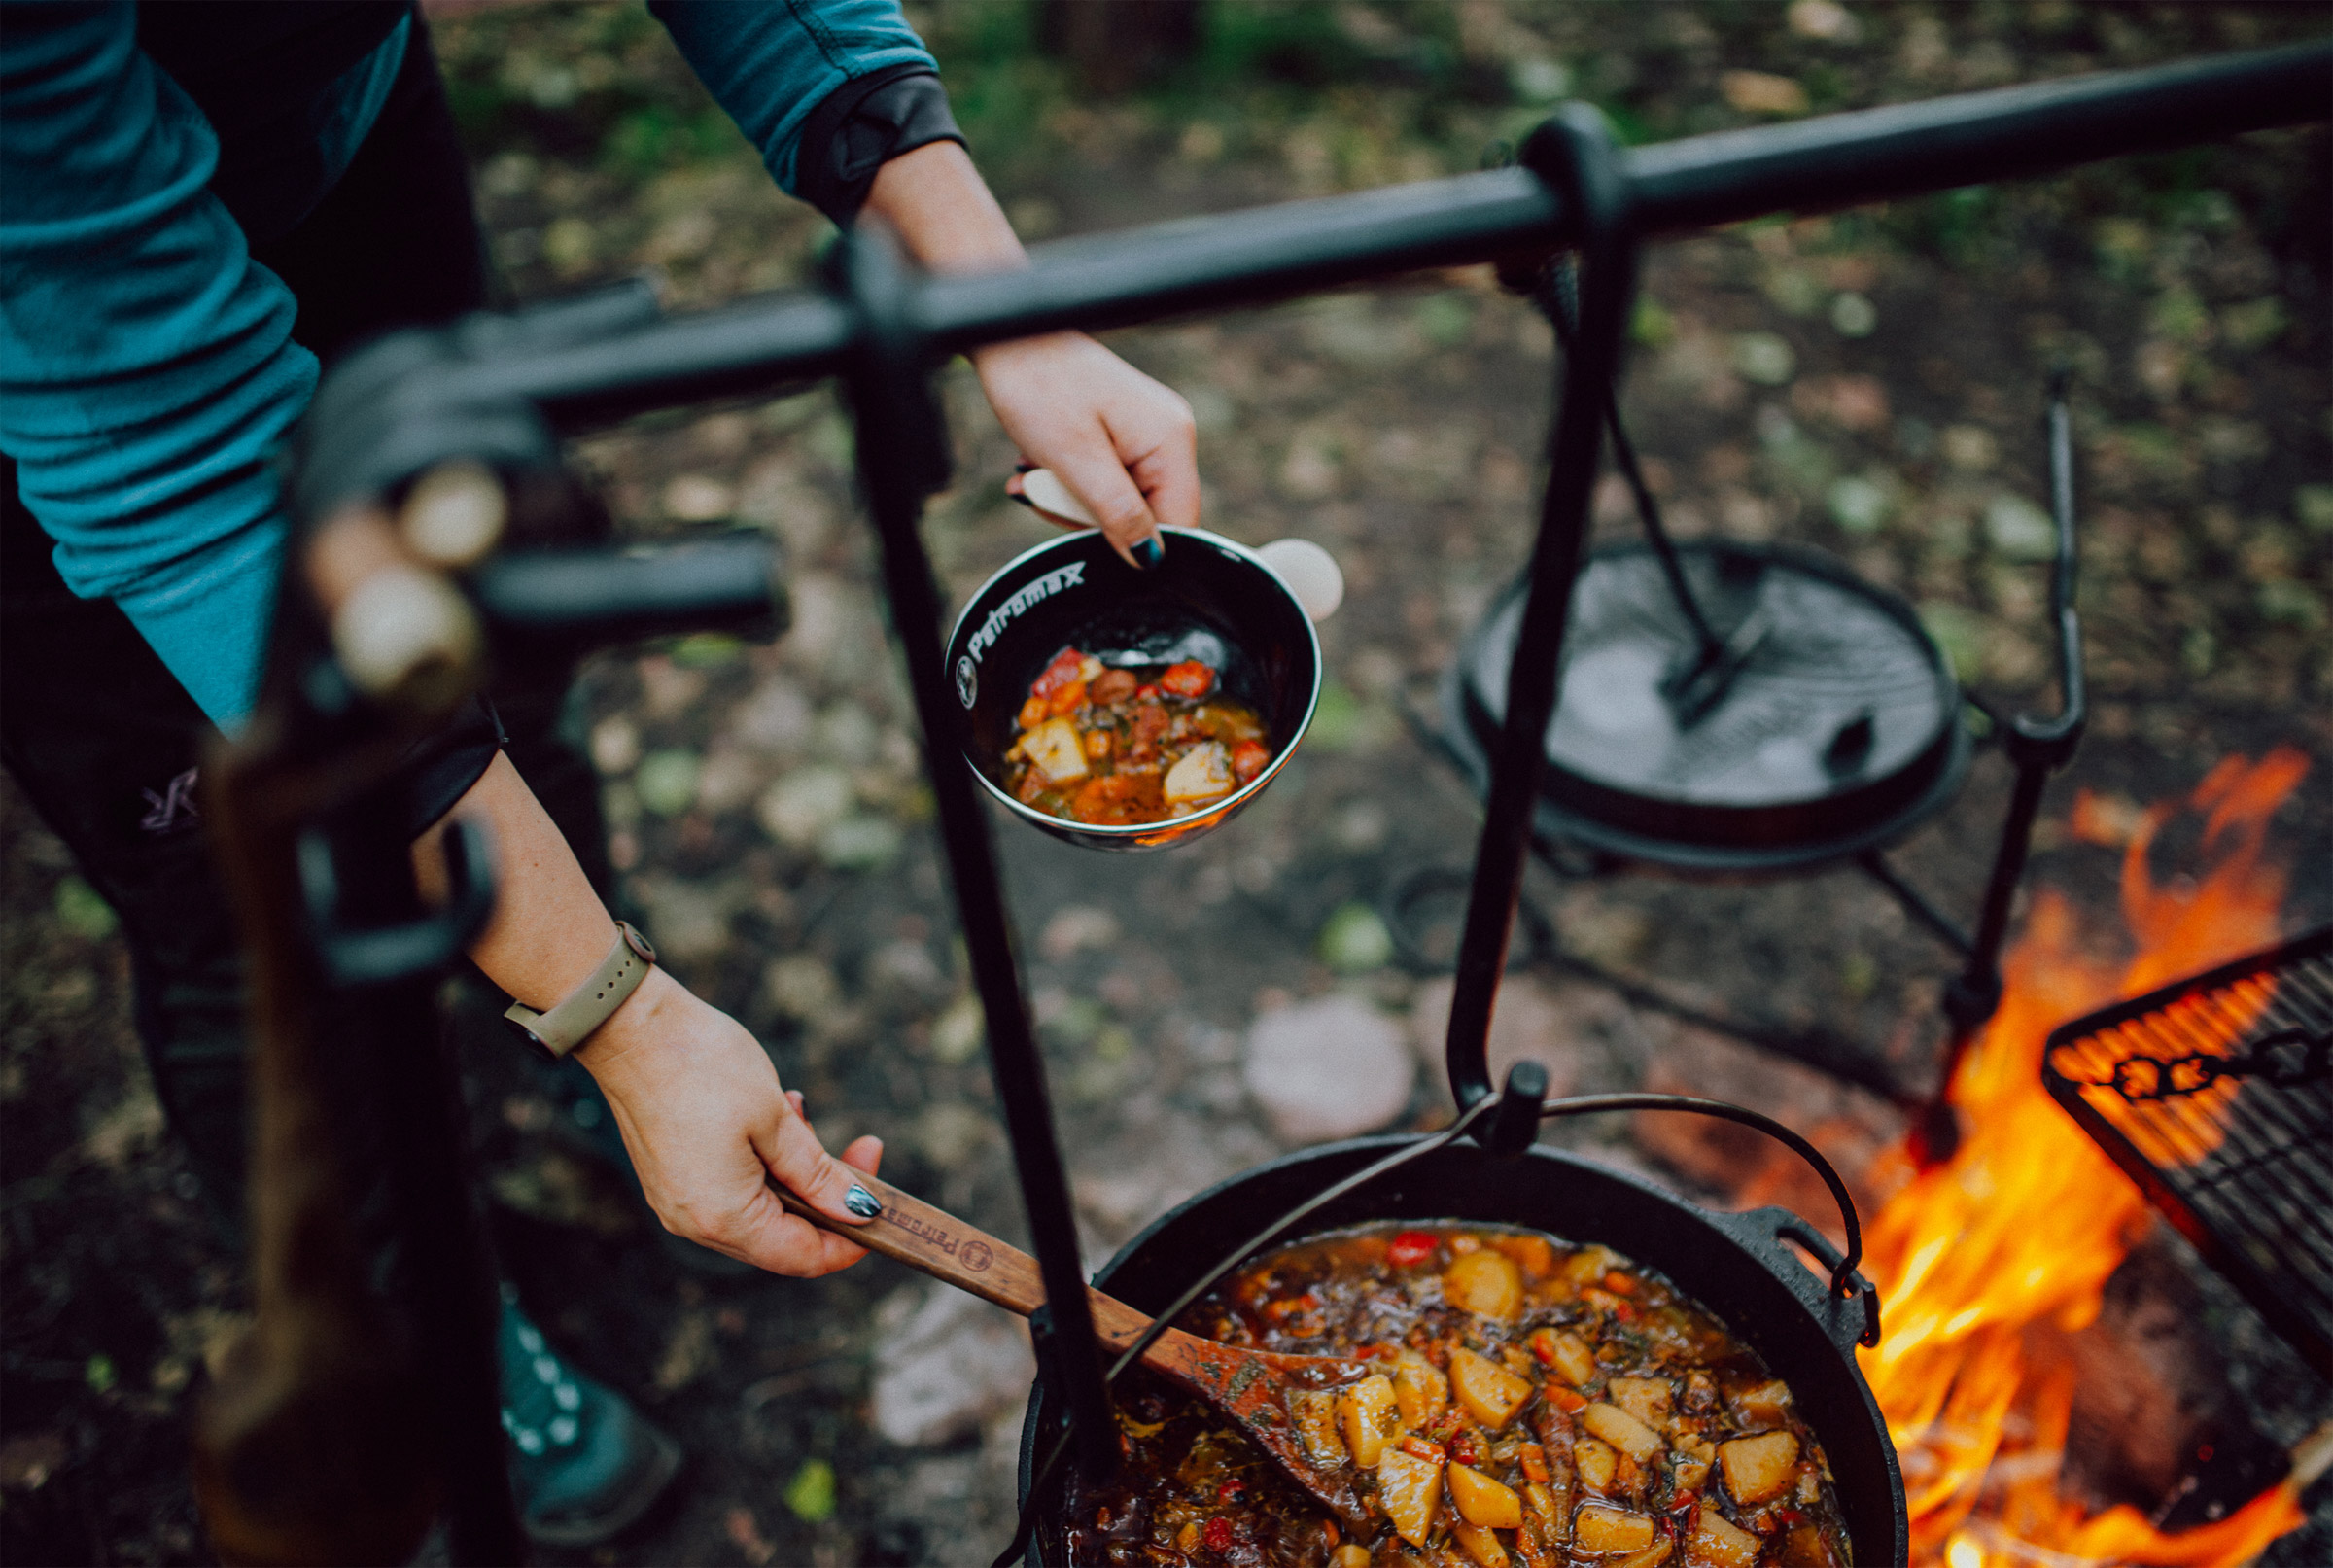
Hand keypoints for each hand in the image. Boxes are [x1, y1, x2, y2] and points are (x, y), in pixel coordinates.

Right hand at [575, 968, 882, 1274]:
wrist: (629, 1026)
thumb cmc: (702, 1066)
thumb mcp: (775, 1119)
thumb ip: (818, 1172)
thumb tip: (857, 1210)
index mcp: (723, 1218)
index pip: (803, 1257)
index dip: (852, 1240)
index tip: (884, 1203)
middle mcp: (696, 1223)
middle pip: (785, 1236)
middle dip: (829, 1197)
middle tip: (860, 1146)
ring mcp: (679, 1203)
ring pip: (762, 1209)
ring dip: (797, 1173)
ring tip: (802, 1115)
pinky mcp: (673, 1179)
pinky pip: (733, 1189)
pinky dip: (765, 1163)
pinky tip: (774, 1118)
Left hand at [981, 332, 1199, 566]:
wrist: (1008, 335)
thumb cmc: (1039, 387)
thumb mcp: (1076, 461)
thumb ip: (1118, 513)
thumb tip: (1150, 560)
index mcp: (1171, 440)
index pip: (1178, 523)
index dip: (1133, 546)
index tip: (1085, 538)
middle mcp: (1169, 435)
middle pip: (1146, 515)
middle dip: (1087, 517)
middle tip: (1041, 493)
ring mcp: (1147, 431)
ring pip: (1118, 501)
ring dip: (1068, 498)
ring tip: (1033, 472)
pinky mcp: (1122, 430)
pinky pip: (1105, 478)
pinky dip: (1069, 480)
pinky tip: (1039, 463)